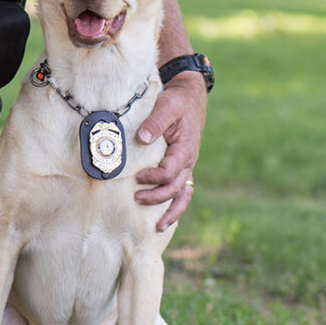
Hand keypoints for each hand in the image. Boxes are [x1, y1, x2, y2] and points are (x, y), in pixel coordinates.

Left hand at [134, 73, 207, 230]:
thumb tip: (142, 138)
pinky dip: (175, 205)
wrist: (189, 97)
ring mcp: (186, 166)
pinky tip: (165, 218)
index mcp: (184, 149)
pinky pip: (182, 190)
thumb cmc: (176, 102)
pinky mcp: (181, 166)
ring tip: (158, 227)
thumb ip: (155, 122)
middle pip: (175, 188)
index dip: (153, 177)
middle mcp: (188, 161)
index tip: (137, 177)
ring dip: (171, 211)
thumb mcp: (166, 106)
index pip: (170, 171)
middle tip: (136, 199)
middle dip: (157, 197)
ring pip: (182, 195)